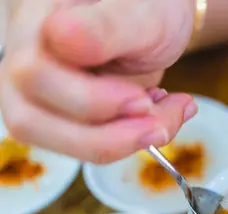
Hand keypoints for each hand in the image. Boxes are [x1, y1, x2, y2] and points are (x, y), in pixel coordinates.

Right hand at [0, 0, 196, 162]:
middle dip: (104, 134)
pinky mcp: (61, 116)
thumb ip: (107, 25)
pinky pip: (86, 145)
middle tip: (157, 121)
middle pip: (28, 119)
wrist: (157, 19)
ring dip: (119, 143)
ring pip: (54, 142)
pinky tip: (159, 116)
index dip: (88, 100)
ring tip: (165, 120)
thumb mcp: (142, 10)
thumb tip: (60, 37)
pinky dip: (129, 140)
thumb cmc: (148, 7)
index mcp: (35, 21)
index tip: (142, 101)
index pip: (32, 72)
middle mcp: (23, 59)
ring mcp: (37, 93)